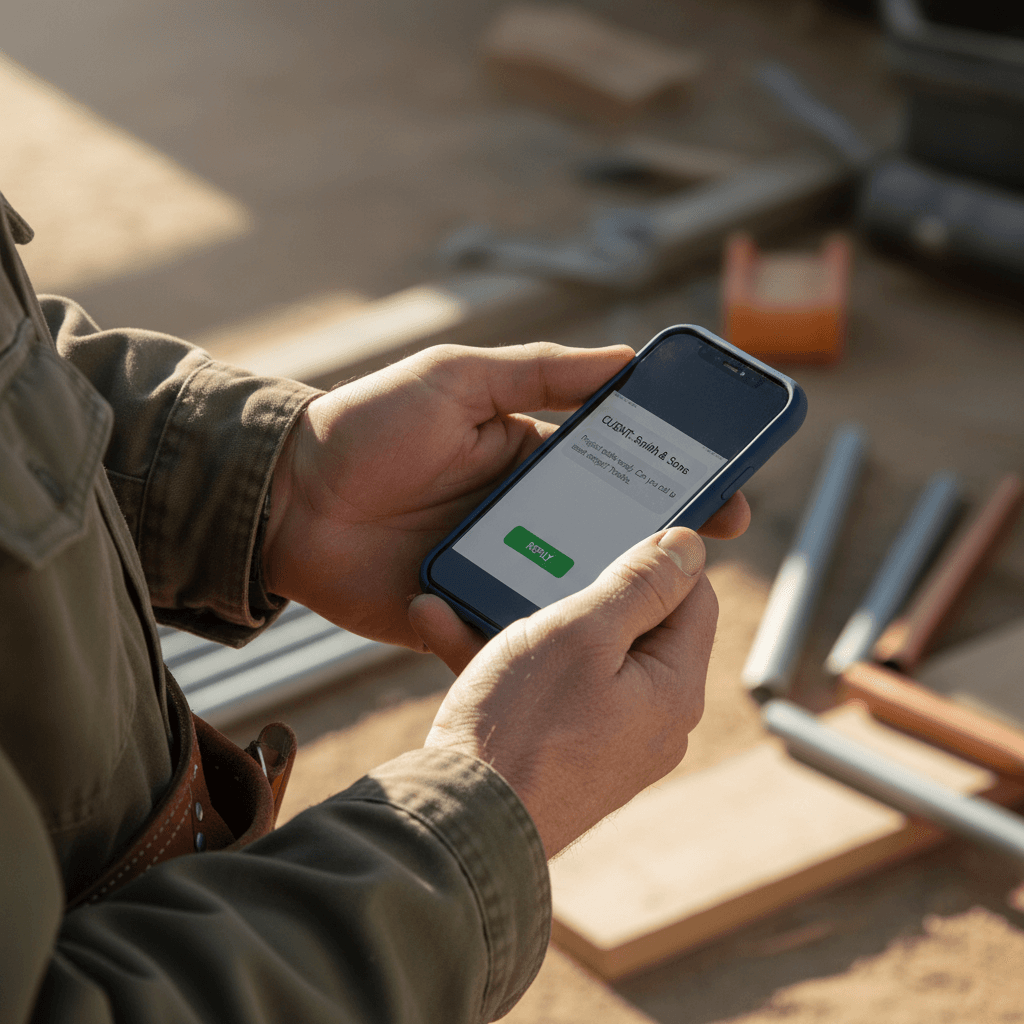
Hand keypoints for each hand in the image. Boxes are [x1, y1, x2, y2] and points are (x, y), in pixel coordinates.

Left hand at [264, 342, 748, 647]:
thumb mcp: (458, 379)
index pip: (619, 471)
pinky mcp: (463, 614)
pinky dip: (549, 635)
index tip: (726, 488)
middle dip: (663, 542)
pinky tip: (591, 640)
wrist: (283, 499)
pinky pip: (516, 629)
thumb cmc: (367, 426)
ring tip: (662, 599)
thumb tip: (626, 358)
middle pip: (607, 535)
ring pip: (572, 589)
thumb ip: (540, 372)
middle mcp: (523, 518)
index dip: (674, 479)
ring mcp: (495, 568)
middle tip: (715, 547)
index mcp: (530, 460)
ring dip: (614, 593)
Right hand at [414, 527, 716, 857]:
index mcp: (673, 688)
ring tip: (473, 590)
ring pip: (578, 655)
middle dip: (577, 587)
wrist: (458, 828)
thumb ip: (641, 585)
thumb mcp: (582, 633)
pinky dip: (508, 662)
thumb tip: (692, 545)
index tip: (608, 527)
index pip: (693, 596)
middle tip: (533, 562)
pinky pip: (546, 691)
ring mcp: (607, 741)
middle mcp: (652, 720)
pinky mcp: (563, 755)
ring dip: (526, 620)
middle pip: (633, 625)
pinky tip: (449, 629)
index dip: (656, 556)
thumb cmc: (522, 726)